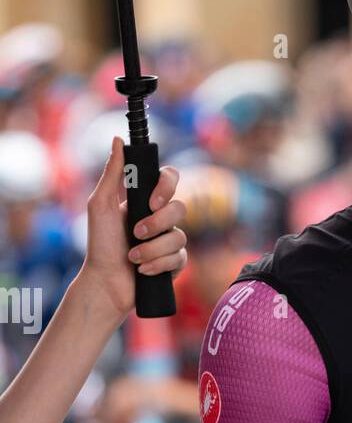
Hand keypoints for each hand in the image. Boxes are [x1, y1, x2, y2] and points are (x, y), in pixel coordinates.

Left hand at [81, 136, 186, 319]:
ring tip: (133, 257)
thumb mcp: (101, 205)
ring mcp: (170, 240)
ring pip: (179, 236)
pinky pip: (180, 258)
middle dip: (157, 223)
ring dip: (152, 249)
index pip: (170, 179)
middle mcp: (160, 218)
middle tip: (136, 233)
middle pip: (180, 208)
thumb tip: (117, 140)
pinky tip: (143, 270)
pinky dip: (158, 264)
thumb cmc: (100, 244)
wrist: (106, 282)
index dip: (167, 186)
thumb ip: (112, 173)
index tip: (152, 201)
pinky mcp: (175, 263)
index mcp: (145, 200)